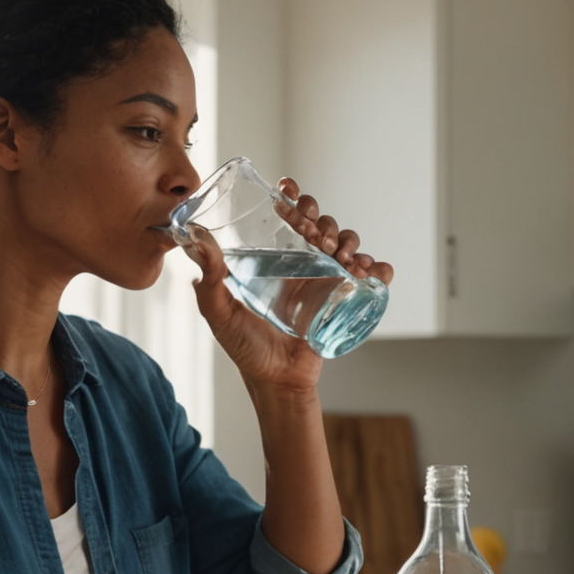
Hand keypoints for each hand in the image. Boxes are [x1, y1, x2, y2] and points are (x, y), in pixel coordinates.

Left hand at [183, 179, 394, 396]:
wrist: (277, 381)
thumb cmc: (246, 349)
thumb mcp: (220, 313)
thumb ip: (207, 280)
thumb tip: (194, 239)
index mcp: (277, 259)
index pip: (290, 218)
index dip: (295, 199)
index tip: (289, 191)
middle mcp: (305, 265)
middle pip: (323, 225)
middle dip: (324, 221)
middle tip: (318, 238)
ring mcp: (329, 282)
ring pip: (349, 244)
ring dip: (351, 242)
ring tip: (344, 260)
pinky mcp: (348, 301)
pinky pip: (372, 278)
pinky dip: (379, 269)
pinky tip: (372, 272)